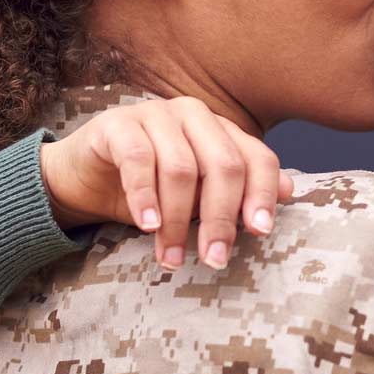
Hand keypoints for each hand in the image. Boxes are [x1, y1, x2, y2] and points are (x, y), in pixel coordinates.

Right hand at [39, 97, 294, 270]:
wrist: (85, 178)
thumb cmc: (150, 189)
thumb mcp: (197, 198)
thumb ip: (236, 193)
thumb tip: (287, 191)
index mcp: (220, 129)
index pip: (256, 157)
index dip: (262, 194)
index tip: (260, 233)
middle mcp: (193, 115)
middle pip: (222, 165)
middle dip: (220, 218)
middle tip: (214, 260)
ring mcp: (154, 114)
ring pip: (180, 168)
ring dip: (177, 220)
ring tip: (172, 258)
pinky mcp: (117, 125)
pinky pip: (138, 160)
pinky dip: (145, 197)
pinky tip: (148, 227)